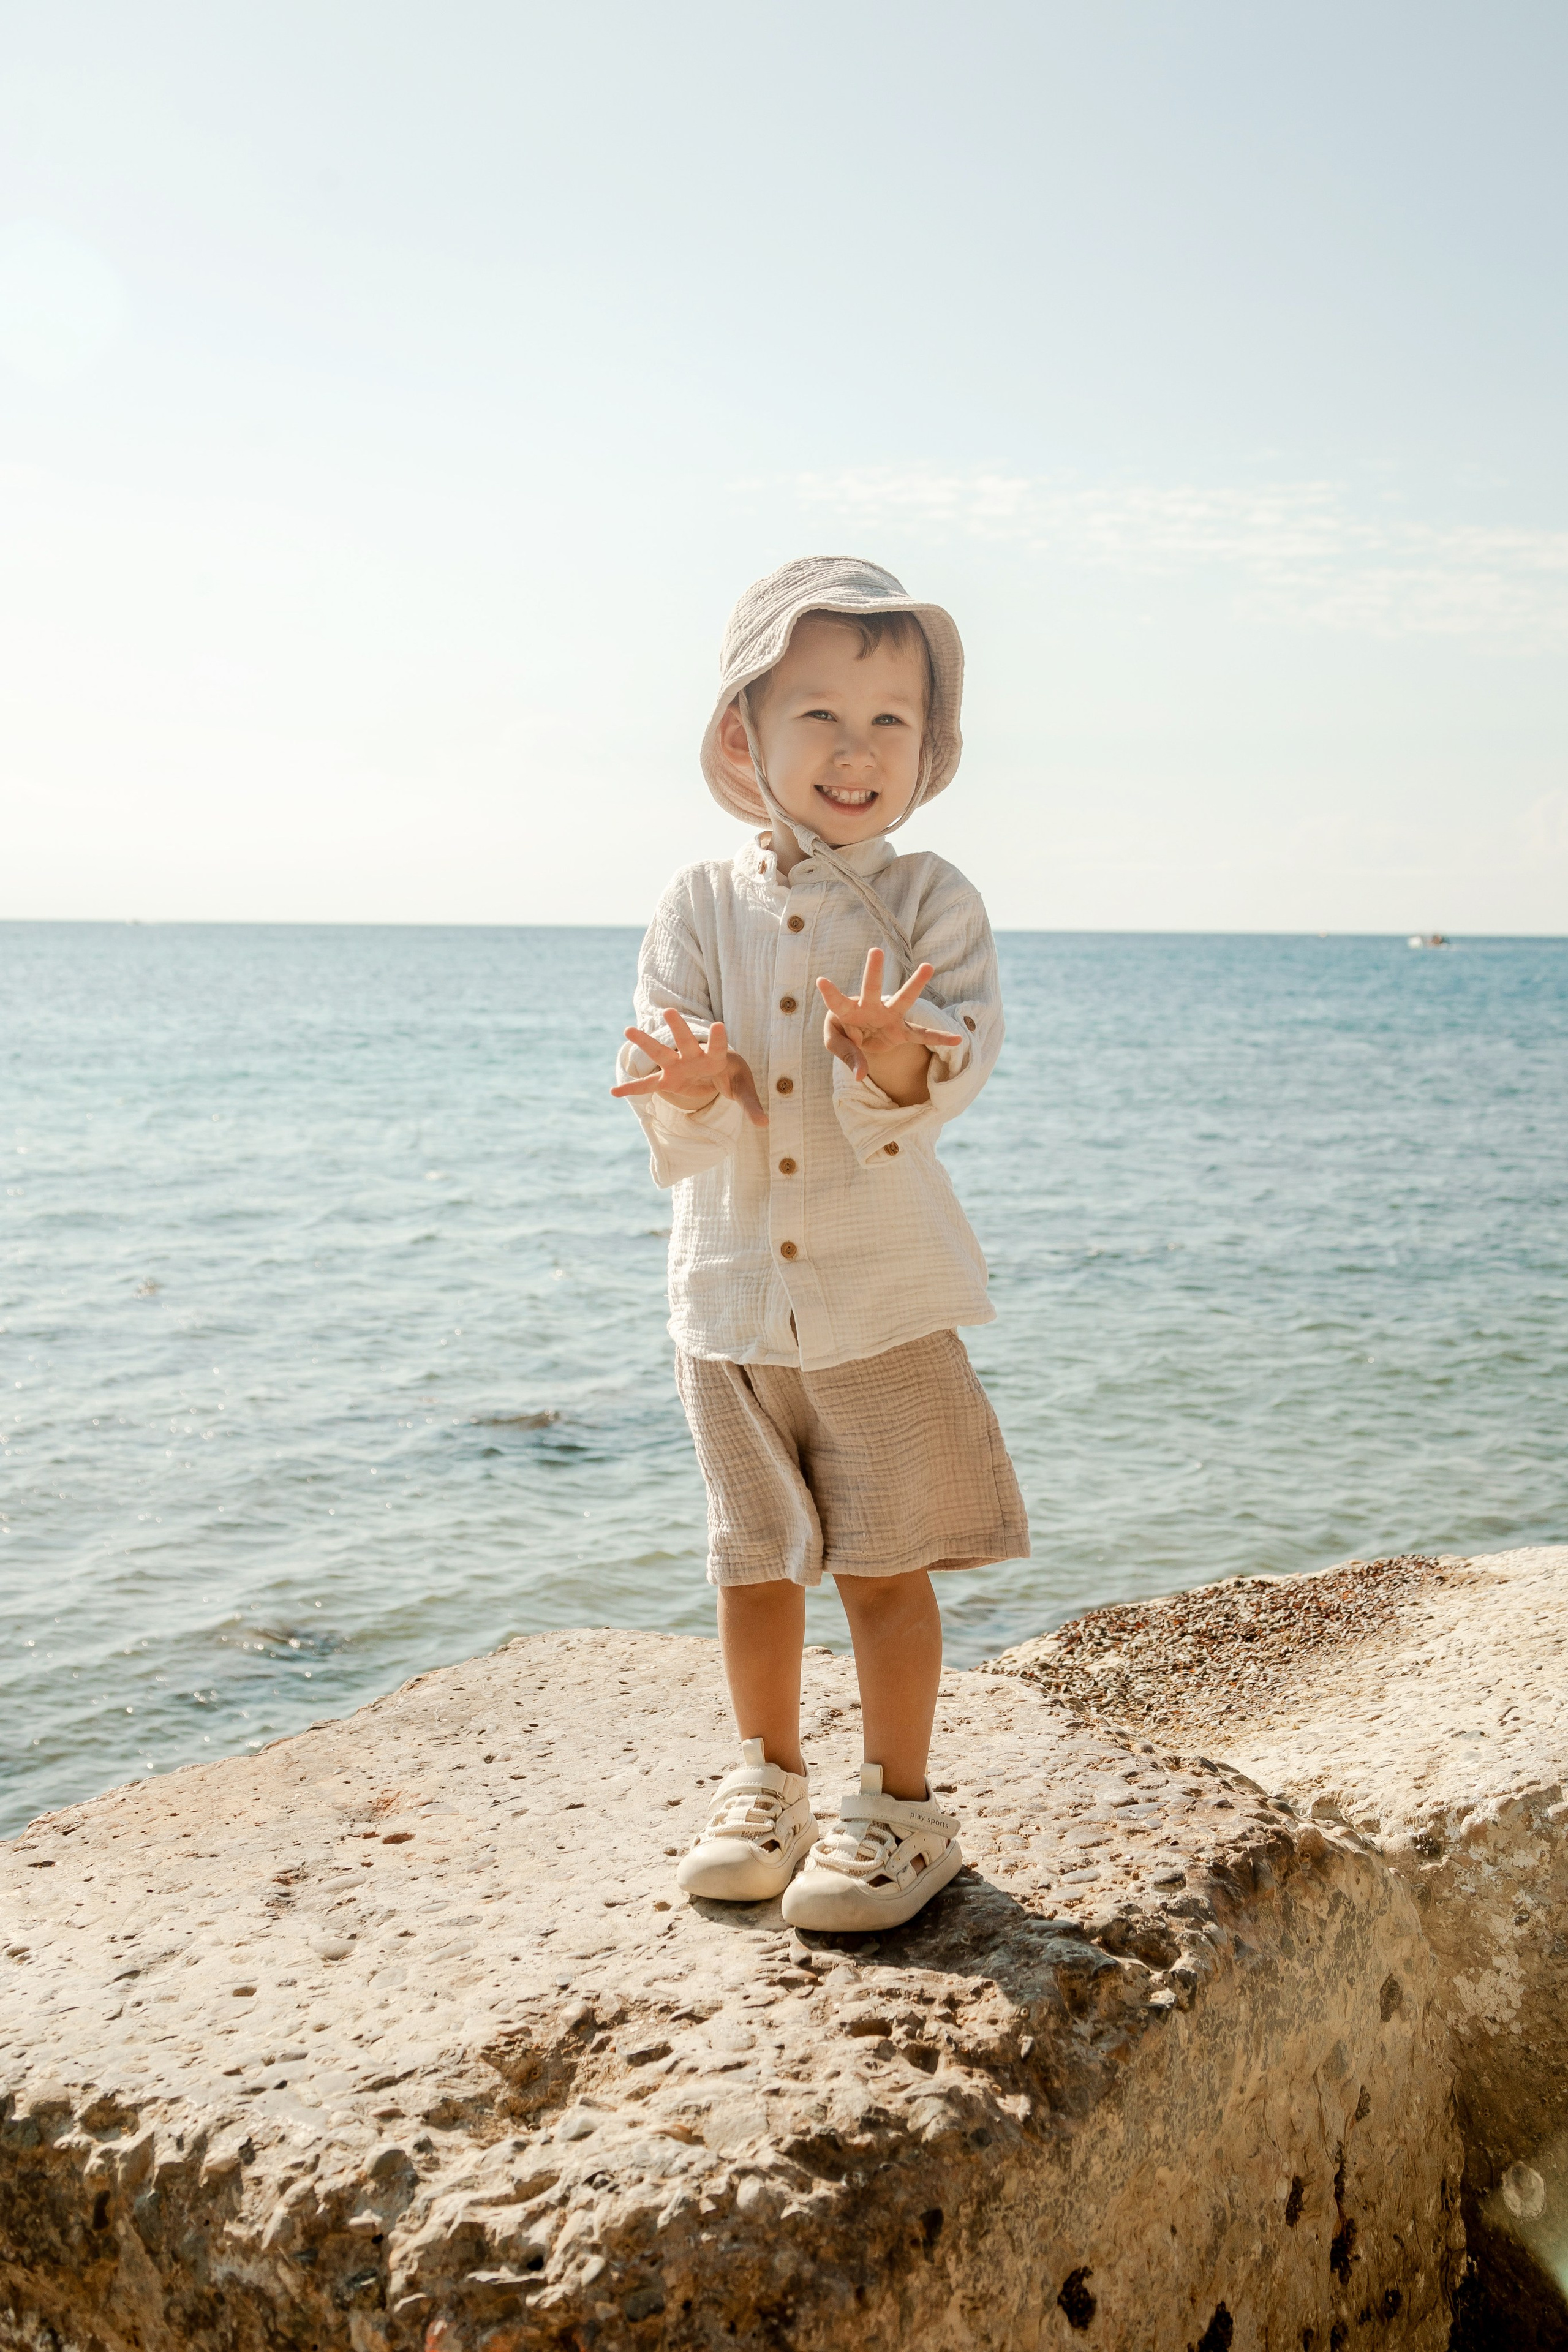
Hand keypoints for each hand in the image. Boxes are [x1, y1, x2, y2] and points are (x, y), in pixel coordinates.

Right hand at [611, 1008, 768, 1125]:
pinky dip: (633, 1089)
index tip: (718, 1025)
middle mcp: (694, 1057)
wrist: (719, 1071)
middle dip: (679, 1028)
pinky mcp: (668, 1080)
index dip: (718, 1038)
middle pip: (685, 1041)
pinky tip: (615, 1091)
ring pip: (661, 1053)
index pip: (718, 1046)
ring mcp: (678, 1067)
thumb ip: (751, 1105)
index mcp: (716, 1057)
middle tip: (669, 1011)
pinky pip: (649, 1086)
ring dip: (646, 1042)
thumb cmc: (733, 1077)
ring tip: (628, 1029)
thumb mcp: (744, 1090)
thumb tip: (765, 1123)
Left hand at [815, 949, 963, 1086]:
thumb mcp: (836, 1043)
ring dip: (913, 984)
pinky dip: (938, 1039)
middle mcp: (869, 1007)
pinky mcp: (900, 1031)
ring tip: (927, 966)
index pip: (837, 1001)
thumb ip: (847, 1056)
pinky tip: (956, 1040)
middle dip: (873, 971)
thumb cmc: (843, 1033)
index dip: (830, 993)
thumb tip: (861, 1075)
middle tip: (875, 951)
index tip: (821, 980)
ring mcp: (888, 1016)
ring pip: (902, 999)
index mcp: (846, 1009)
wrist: (859, 1036)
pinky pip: (921, 1036)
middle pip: (871, 988)